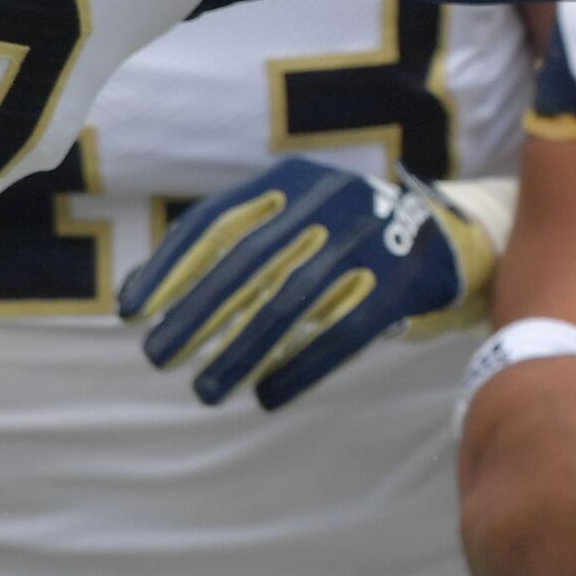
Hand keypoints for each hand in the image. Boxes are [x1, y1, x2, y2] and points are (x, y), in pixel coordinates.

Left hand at [121, 160, 499, 408]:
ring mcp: (371, 239)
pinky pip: (346, 331)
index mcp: (291, 179)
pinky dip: (303, 367)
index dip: (169, 267)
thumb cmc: (337, 232)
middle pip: (248, 264)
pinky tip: (269, 396)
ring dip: (242, 350)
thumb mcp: (286, 216)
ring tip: (206, 390)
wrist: (443, 233)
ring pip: (292, 302)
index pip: (216, 221)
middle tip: (159, 357)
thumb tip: (132, 294)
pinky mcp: (404, 281)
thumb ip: (221, 244)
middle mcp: (329, 201)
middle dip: (197, 314)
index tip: (131, 312)